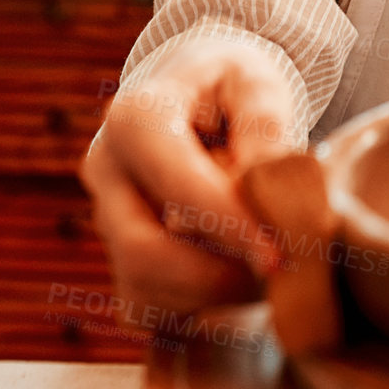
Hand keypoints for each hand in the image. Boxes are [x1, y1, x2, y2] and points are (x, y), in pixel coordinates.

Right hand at [80, 38, 298, 316]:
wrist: (199, 96)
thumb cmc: (233, 87)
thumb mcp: (258, 83)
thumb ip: (265, 127)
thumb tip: (268, 182)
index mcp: (134, 118)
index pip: (180, 188)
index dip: (231, 229)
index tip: (282, 258)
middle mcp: (105, 170)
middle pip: (146, 253)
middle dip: (220, 273)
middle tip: (284, 270)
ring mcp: (104, 218)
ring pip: (146, 287)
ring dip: (215, 292)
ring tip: (272, 266)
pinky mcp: (116, 256)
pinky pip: (148, 305)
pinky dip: (198, 306)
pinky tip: (240, 274)